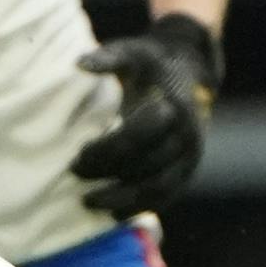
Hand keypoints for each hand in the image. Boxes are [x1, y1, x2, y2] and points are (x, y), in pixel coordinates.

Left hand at [71, 13, 219, 217]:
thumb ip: (107, 57)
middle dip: (106, 174)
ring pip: (156, 189)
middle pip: (144, 165)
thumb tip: (77, 64)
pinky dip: (138, 209)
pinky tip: (112, 213)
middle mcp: (186, 135)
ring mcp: (190, 158)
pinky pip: (164, 199)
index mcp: (172, 106)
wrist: (190, 74)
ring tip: (89, 202)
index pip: (137, 136)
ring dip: (121, 201)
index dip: (105, 151)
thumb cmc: (152, 65)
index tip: (78, 155)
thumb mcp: (132, 53)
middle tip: (75, 174)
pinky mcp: (187, 174)